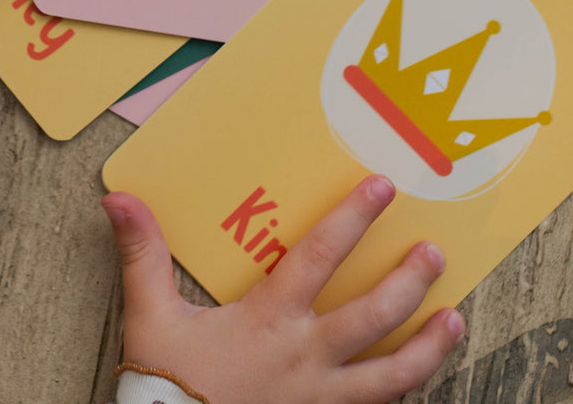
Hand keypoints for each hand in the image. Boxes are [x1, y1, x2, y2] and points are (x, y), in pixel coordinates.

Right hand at [103, 175, 463, 403]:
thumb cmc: (167, 383)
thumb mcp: (150, 312)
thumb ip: (141, 252)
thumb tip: (118, 199)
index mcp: (269, 319)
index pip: (320, 256)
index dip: (353, 218)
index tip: (381, 188)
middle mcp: (306, 356)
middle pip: (374, 315)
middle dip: (408, 279)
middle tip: (434, 252)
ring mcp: (321, 398)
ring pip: (393, 373)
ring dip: (428, 346)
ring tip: (454, 319)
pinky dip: (404, 390)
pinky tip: (418, 378)